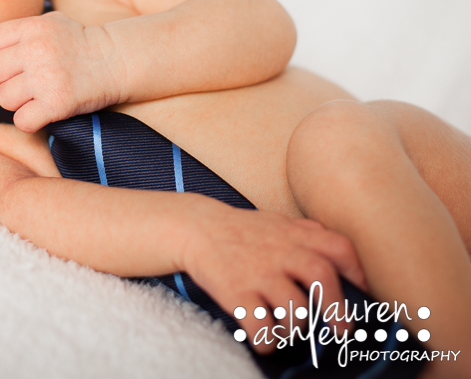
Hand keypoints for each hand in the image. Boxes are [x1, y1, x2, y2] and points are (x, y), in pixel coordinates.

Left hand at [0, 11, 126, 132]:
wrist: (116, 61)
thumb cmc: (80, 43)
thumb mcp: (52, 22)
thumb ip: (22, 29)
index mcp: (33, 28)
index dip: (1, 53)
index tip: (17, 60)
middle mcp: (36, 51)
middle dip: (7, 79)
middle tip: (27, 81)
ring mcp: (45, 78)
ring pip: (4, 98)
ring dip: (18, 102)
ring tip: (36, 96)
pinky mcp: (56, 104)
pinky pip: (22, 121)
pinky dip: (30, 121)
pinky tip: (42, 112)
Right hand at [181, 204, 366, 354]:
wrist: (195, 227)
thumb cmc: (243, 230)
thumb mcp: (278, 222)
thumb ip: (309, 234)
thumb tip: (346, 256)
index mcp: (295, 235)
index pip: (339, 248)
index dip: (359, 272)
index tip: (366, 294)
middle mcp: (280, 252)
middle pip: (322, 276)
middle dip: (337, 308)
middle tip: (342, 330)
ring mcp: (258, 273)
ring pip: (295, 309)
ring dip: (298, 328)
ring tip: (290, 329)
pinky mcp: (235, 292)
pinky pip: (260, 326)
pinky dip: (267, 340)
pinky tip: (265, 336)